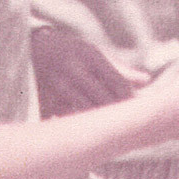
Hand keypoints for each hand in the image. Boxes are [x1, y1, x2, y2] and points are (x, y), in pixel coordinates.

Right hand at [30, 27, 149, 118]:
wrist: (32, 47)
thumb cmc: (71, 51)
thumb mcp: (94, 52)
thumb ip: (119, 68)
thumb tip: (146, 81)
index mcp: (90, 56)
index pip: (117, 82)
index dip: (130, 98)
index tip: (136, 109)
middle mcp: (75, 70)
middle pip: (105, 99)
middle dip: (118, 112)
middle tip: (129, 124)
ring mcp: (59, 86)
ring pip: (87, 111)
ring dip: (100, 122)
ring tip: (111, 129)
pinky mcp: (46, 100)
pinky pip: (68, 119)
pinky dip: (79, 126)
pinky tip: (88, 132)